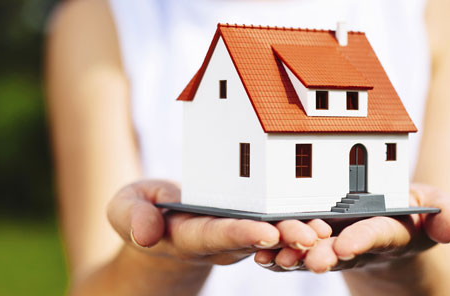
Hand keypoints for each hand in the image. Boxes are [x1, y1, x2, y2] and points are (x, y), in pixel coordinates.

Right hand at [107, 179, 330, 265]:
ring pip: (270, 238)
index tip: (267, 232)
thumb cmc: (140, 211)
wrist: (157, 227)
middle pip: (252, 240)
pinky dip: (298, 227)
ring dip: (298, 236)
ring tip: (325, 231)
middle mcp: (216, 240)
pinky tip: (323, 224)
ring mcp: (234, 236)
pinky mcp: (247, 227)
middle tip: (311, 235)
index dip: (240, 234)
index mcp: (186, 236)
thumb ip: (131, 217)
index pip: (215, 235)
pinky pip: (275, 229)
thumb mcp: (124, 208)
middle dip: (282, 237)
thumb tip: (145, 234)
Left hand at [253, 183, 449, 272]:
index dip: (361, 240)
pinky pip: (294, 250)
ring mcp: (334, 243)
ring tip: (275, 259)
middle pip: (339, 249)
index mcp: (390, 230)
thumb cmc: (415, 210)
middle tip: (308, 260)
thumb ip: (447, 213)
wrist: (390, 225)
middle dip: (323, 255)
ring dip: (293, 256)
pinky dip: (277, 254)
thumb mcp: (438, 207)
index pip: (376, 234)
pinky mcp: (315, 242)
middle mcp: (360, 241)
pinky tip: (259, 255)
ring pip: (312, 252)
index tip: (346, 245)